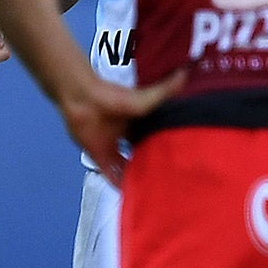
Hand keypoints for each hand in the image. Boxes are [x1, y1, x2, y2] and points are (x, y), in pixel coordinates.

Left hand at [57, 70, 184, 180]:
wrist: (80, 98)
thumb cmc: (113, 98)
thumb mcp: (144, 100)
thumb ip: (165, 91)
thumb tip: (187, 73)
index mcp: (138, 124)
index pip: (155, 138)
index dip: (165, 148)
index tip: (180, 159)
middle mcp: (126, 136)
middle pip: (142, 154)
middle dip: (152, 164)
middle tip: (169, 181)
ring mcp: (111, 147)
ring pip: (127, 166)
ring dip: (135, 176)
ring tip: (152, 191)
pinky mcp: (98, 155)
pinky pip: (109, 173)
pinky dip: (117, 183)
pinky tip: (128, 194)